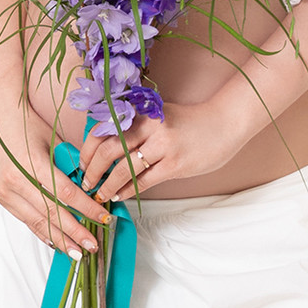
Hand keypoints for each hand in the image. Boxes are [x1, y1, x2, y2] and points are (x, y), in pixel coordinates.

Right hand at [0, 135, 110, 257]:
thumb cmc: (27, 123)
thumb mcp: (54, 141)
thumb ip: (70, 166)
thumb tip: (92, 190)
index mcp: (32, 163)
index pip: (65, 193)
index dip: (86, 209)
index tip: (104, 218)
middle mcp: (16, 180)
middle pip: (51, 214)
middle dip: (75, 232)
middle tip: (93, 245)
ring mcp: (6, 191)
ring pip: (38, 222)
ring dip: (60, 239)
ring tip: (78, 251)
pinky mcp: (2, 198)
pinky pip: (26, 220)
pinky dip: (43, 232)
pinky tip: (57, 242)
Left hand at [77, 98, 250, 199]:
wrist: (225, 122)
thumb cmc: (189, 121)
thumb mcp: (158, 114)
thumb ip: (134, 125)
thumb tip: (103, 146)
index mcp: (141, 111)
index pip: (102, 129)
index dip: (87, 150)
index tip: (82, 163)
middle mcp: (149, 126)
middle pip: (108, 150)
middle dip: (92, 170)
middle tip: (86, 182)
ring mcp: (163, 146)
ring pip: (123, 169)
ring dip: (106, 185)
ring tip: (99, 194)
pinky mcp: (175, 164)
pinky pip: (143, 182)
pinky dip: (127, 191)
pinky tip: (119, 196)